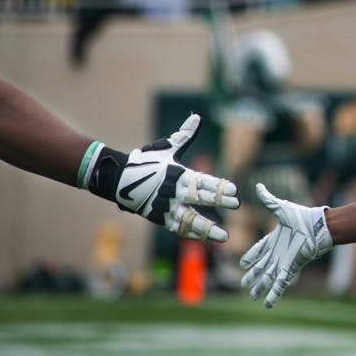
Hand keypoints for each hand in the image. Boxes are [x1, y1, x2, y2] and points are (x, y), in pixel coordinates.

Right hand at [85, 114, 238, 241]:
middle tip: (236, 204)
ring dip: (207, 228)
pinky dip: (192, 233)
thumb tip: (196, 117)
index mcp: (178, 173)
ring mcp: (165, 206)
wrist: (119, 179)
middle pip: (199, 197)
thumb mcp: (166, 147)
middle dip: (218, 201)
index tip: (234, 190)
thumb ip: (184, 136)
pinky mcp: (158, 218)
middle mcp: (173, 191)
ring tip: (224, 235)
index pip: (203, 181)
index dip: (218, 186)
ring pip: (189, 219)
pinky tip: (206, 238)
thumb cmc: (147, 161)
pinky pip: (178, 228)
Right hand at [239, 184, 332, 307]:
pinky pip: (279, 285)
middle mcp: (277, 253)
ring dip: (260, 288)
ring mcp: (283, 262)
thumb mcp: (281, 207)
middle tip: (243, 284)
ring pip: (268, 278)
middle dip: (252, 276)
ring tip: (253, 296)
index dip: (251, 257)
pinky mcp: (289, 269)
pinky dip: (274, 295)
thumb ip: (268, 200)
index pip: (259, 250)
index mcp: (274, 239)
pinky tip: (267, 304)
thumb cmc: (301, 216)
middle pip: (261, 268)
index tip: (243, 264)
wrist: (317, 227)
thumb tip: (258, 186)